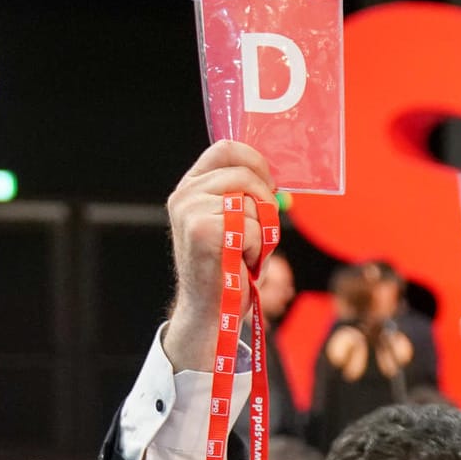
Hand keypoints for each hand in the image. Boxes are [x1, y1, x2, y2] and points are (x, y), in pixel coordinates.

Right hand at [161, 141, 277, 371]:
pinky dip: (257, 249)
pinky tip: (241, 263)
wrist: (211, 311)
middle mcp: (185, 196)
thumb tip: (275, 178)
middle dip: (265, 201)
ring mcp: (192, 211)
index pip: (226, 148)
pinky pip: (253, 227)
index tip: (269, 184)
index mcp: (191, 188)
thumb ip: (244, 195)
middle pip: (244, 173)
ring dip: (261, 230)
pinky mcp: (204, 231)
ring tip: (244, 251)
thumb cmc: (228, 268)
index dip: (256, 161)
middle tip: (262, 229)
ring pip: (252, 201)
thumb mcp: (234, 223)